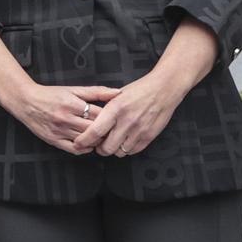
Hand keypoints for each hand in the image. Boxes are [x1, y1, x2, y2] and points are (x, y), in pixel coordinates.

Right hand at [2, 82, 123, 154]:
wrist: (26, 102)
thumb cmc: (50, 95)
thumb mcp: (73, 89)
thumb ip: (96, 91)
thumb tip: (117, 92)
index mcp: (71, 103)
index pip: (98, 114)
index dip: (110, 117)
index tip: (115, 118)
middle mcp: (65, 118)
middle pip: (93, 129)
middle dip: (105, 131)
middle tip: (112, 130)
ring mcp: (59, 131)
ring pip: (85, 140)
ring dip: (96, 140)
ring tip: (101, 137)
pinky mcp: (53, 140)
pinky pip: (74, 149)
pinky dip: (84, 149)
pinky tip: (88, 144)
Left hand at [73, 68, 192, 158]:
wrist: (164, 89)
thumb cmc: (139, 90)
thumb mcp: (117, 95)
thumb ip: (105, 110)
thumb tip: (91, 124)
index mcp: (115, 108)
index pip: (96, 130)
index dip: (85, 140)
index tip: (78, 143)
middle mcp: (127, 121)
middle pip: (107, 147)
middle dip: (99, 149)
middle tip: (98, 145)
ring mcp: (139, 130)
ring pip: (119, 152)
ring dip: (114, 150)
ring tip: (113, 141)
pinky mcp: (149, 136)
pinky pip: (133, 151)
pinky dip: (127, 149)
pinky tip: (125, 141)